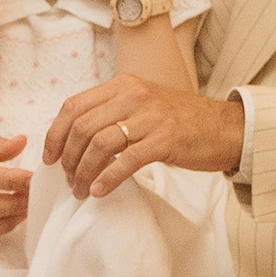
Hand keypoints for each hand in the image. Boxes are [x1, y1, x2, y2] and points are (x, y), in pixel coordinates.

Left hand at [47, 77, 244, 199]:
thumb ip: (112, 112)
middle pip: (83, 127)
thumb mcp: (143, 105)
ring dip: (83, 173)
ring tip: (81, 190)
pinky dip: (107, 179)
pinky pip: (126, 161)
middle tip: (68, 181)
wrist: (225, 128)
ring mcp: (152, 116)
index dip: (55, 135)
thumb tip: (72, 140)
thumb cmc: (181, 121)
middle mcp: (135, 95)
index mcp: (124, 85)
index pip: (73, 106)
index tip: (49, 158)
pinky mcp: (166, 139)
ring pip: (100, 144)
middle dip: (68, 159)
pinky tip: (99, 191)